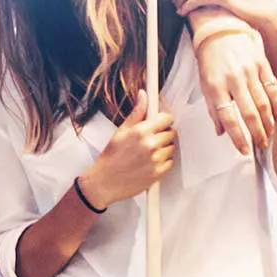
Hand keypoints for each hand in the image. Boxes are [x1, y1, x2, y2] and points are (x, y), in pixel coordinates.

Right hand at [77, 90, 175, 206]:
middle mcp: (150, 144)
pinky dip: (163, 162)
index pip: (167, 118)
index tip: (160, 123)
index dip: (164, 120)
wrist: (104, 182)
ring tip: (148, 153)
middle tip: (150, 140)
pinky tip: (150, 162)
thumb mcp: (121, 131)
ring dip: (164, 148)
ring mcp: (156, 159)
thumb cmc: (111, 157)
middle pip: (171, 132)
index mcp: (141, 131)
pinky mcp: (159, 173)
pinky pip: (170, 162)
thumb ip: (136, 113)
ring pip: (171, 147)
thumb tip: (143, 95)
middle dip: (163, 134)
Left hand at [192, 30, 276, 153]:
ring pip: (264, 103)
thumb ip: (213, 110)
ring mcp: (250, 71)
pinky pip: (273, 88)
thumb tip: (221, 132)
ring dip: (268, 123)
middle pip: (249, 114)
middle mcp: (234, 79)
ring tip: (268, 135)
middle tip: (260, 146)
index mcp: (216, 87)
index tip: (244, 150)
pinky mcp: (262, 64)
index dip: (238, 137)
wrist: (220, 30)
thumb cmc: (210, 59)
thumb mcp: (204, 85)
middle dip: (257, 134)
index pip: (229, 118)